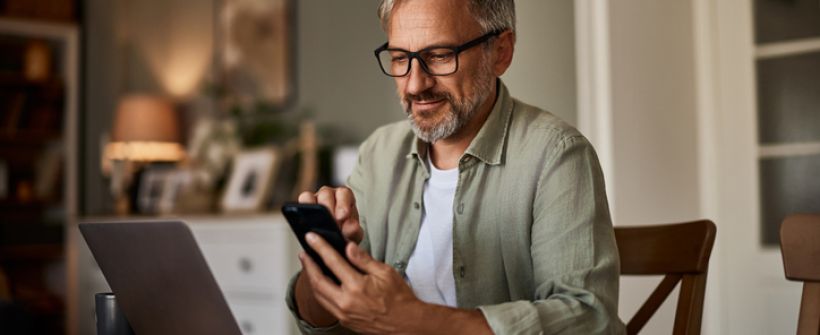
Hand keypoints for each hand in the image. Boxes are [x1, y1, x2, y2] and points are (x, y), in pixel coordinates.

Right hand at [299, 186, 363, 243]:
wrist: (336, 239)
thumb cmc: (346, 232)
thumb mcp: (353, 234)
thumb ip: (354, 231)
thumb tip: (351, 227)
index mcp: (345, 196)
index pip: (344, 193)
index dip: (342, 204)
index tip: (342, 217)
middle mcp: (330, 193)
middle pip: (326, 194)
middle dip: (327, 209)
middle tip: (329, 224)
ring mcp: (315, 198)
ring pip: (309, 196)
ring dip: (312, 210)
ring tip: (316, 225)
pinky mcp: (304, 205)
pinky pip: (300, 204)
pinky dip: (301, 211)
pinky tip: (305, 225)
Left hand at [300, 232, 424, 333]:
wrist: (406, 324)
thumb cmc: (399, 298)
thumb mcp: (385, 272)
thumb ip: (364, 259)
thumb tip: (348, 246)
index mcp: (357, 287)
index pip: (332, 261)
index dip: (319, 247)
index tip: (311, 238)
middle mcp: (347, 302)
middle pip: (318, 281)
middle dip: (308, 265)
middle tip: (304, 253)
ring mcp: (344, 314)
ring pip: (319, 295)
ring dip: (311, 279)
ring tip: (309, 266)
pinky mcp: (345, 321)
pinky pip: (326, 304)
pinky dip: (320, 292)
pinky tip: (321, 283)